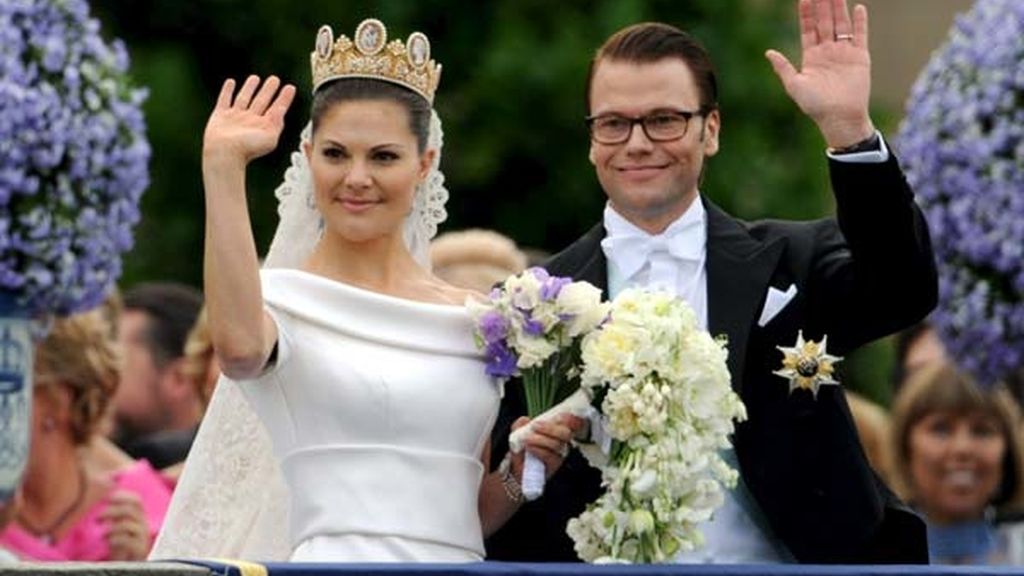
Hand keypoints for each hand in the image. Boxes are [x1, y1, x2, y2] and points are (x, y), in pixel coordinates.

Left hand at [100, 490, 150, 560]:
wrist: (125, 565)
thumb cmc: (118, 545)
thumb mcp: (115, 527)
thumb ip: (111, 515)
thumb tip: (100, 496)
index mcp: (138, 517)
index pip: (136, 500)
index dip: (122, 496)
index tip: (106, 497)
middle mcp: (143, 525)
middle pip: (132, 510)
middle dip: (113, 511)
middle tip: (97, 518)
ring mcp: (142, 537)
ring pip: (130, 524)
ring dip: (113, 527)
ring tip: (101, 533)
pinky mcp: (140, 550)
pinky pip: (130, 541)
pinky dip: (116, 539)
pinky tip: (108, 541)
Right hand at [202, 75, 295, 166]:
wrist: (225, 153)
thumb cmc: (248, 149)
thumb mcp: (270, 138)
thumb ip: (277, 123)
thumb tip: (282, 109)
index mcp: (264, 126)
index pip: (277, 108)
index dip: (284, 98)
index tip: (291, 87)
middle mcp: (250, 120)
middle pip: (261, 100)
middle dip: (268, 90)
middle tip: (275, 79)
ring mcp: (235, 117)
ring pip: (244, 98)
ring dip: (250, 88)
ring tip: (255, 78)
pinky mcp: (220, 115)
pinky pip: (224, 99)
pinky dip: (227, 90)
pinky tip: (231, 82)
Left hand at [512, 414, 585, 479]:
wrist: (518, 469)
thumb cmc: (522, 450)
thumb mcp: (518, 434)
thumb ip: (520, 425)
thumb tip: (525, 419)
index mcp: (555, 431)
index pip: (568, 422)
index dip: (569, 418)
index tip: (561, 415)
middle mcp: (560, 442)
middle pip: (565, 433)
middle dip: (550, 428)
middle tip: (535, 426)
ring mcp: (558, 454)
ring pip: (556, 444)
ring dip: (540, 439)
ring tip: (527, 439)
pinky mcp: (553, 466)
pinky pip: (549, 456)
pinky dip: (538, 450)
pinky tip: (529, 448)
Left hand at [765, 0, 874, 147]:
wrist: (839, 118)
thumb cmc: (815, 106)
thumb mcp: (794, 86)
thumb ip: (783, 68)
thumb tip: (768, 52)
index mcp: (811, 56)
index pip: (808, 29)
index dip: (806, 13)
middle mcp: (828, 51)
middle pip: (824, 22)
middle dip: (822, 4)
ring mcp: (844, 53)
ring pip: (841, 24)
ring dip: (838, 8)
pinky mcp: (860, 57)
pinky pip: (860, 35)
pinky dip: (860, 22)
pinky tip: (858, 8)